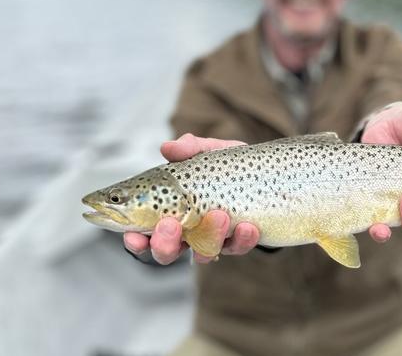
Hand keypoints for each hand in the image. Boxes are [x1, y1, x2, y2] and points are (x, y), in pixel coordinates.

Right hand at [123, 133, 259, 264]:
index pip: (143, 233)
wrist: (266, 173)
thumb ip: (189, 149)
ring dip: (208, 238)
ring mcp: (212, 239)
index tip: (134, 236)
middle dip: (164, 245)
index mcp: (169, 210)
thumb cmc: (227, 164)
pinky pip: (237, 248)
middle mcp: (187, 231)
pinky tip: (247, 226)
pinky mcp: (238, 242)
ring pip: (203, 254)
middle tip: (170, 225)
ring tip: (219, 215)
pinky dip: (241, 239)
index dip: (134, 240)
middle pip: (166, 252)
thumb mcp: (209, 151)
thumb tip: (168, 147)